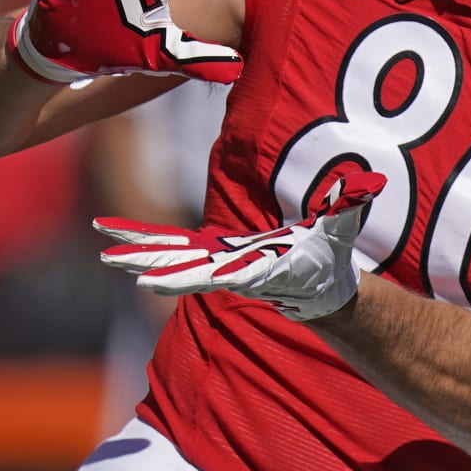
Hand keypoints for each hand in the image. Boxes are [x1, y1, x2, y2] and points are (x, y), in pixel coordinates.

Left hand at [95, 172, 386, 320]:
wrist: (319, 285)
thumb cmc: (329, 256)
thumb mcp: (341, 230)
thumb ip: (350, 207)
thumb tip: (367, 185)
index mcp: (255, 269)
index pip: (215, 273)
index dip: (184, 277)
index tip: (150, 282)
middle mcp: (228, 271)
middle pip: (181, 268)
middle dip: (147, 263)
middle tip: (110, 260)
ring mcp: (215, 263)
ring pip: (170, 259)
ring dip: (137, 254)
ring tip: (103, 250)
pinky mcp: (209, 254)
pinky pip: (170, 246)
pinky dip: (145, 241)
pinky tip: (115, 239)